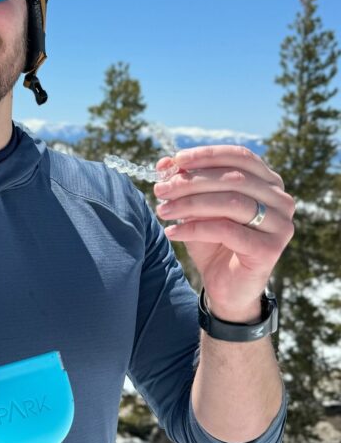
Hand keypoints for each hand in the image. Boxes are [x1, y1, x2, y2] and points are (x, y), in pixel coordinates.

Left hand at [154, 145, 295, 319]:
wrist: (226, 287)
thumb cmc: (213, 242)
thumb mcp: (197, 209)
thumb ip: (187, 184)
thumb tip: (164, 163)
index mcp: (268, 182)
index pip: (240, 157)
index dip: (207, 155)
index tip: (175, 160)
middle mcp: (281, 200)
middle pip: (234, 179)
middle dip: (192, 182)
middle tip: (160, 190)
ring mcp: (280, 225)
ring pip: (231, 202)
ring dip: (190, 203)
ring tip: (163, 210)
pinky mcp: (270, 249)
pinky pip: (226, 230)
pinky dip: (195, 228)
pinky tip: (172, 231)